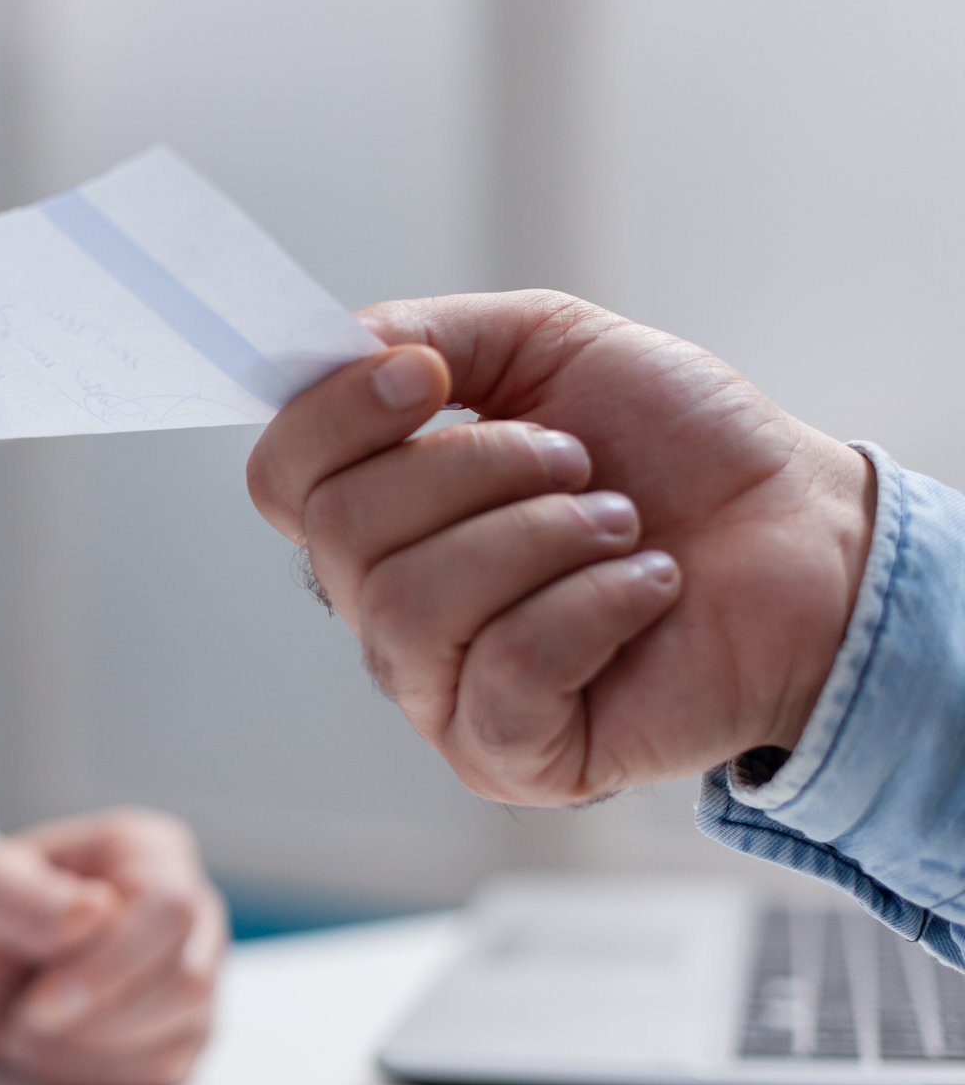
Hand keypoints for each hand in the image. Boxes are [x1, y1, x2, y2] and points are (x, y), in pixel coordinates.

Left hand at [0, 809, 226, 1084]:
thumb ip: (23, 899)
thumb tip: (96, 910)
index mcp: (147, 849)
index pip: (172, 910)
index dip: (110, 967)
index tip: (37, 1005)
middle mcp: (189, 906)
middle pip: (187, 980)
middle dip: (96, 1019)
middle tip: (19, 1025)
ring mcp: (196, 972)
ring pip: (180, 1033)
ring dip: (89, 1051)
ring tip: (23, 1034)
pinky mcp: (183, 1031)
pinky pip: (163, 1071)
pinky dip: (95, 1074)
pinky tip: (48, 1053)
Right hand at [246, 290, 874, 804]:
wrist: (804, 534)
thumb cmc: (679, 450)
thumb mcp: (549, 345)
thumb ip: (427, 330)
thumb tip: (349, 351)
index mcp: (382, 513)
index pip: (280, 478)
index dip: (335, 418)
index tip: (431, 377)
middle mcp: (387, 605)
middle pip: (341, 533)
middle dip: (476, 470)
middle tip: (577, 462)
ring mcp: (438, 689)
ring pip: (413, 605)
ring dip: (543, 537)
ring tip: (620, 526)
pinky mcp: (507, 754)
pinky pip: (503, 671)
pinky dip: (593, 608)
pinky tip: (644, 589)